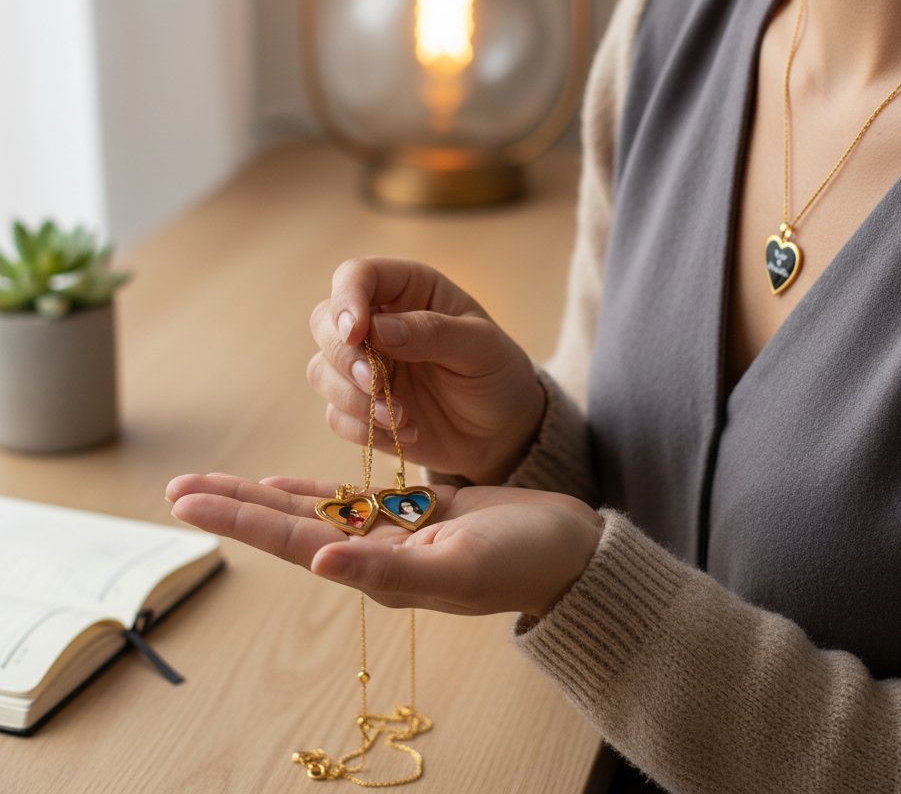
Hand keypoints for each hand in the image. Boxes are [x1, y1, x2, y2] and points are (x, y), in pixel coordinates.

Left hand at [166, 473, 602, 618]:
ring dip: (263, 495)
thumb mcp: (458, 567)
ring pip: (313, 510)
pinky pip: (351, 499)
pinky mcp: (413, 514)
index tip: (187, 500)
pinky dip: (315, 489)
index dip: (239, 519)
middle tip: (178, 487)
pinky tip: (285, 483)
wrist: (567, 551)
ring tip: (217, 483)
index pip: (293, 542)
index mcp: (379, 571)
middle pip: (289, 525)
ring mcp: (392, 534)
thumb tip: (318, 561)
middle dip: (233, 504)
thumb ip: (387, 570)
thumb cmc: (522, 561)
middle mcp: (375, 555)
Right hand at [308, 258, 544, 484]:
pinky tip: (404, 433)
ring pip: (322, 370)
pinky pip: (335, 414)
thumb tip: (377, 329)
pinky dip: (362, 428)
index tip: (357, 333)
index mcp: (409, 289)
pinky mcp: (360, 406)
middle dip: (344, 356)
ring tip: (401, 417)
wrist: (501, 430)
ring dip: (353, 399)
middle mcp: (378, 321)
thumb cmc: (497, 373)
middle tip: (375, 385)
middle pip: (324, 322)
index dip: (346, 299)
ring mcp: (365, 365)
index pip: (357, 275)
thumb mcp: (481, 347)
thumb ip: (433, 332)